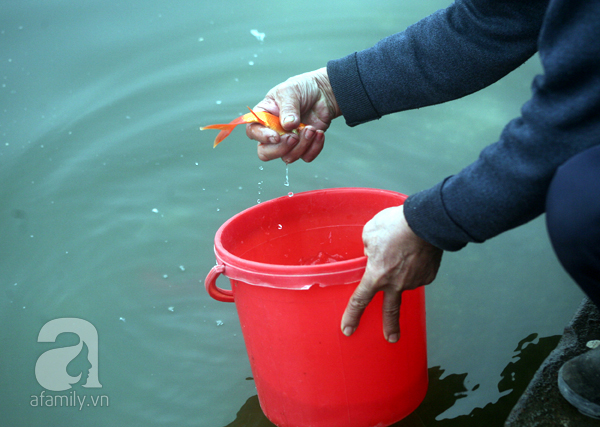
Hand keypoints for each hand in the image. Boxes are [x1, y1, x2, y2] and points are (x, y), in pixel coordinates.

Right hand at [246, 67, 340, 162]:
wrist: (324, 92)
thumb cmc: (302, 88)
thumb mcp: (290, 91)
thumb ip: (287, 108)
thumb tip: (287, 125)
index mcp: (264, 117)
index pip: (253, 132)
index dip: (262, 137)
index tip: (276, 136)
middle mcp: (274, 132)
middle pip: (266, 153)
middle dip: (281, 148)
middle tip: (295, 137)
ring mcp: (289, 141)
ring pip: (288, 157)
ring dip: (302, 145)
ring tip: (311, 129)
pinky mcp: (304, 146)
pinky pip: (306, 157)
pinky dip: (314, 147)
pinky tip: (319, 133)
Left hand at [340, 205, 442, 342]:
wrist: (427, 221)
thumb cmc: (394, 225)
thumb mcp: (369, 234)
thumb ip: (368, 249)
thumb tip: (372, 255)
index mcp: (377, 275)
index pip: (360, 300)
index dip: (352, 316)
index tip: (348, 329)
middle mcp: (396, 283)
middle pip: (390, 310)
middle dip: (390, 326)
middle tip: (391, 338)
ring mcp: (414, 281)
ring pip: (404, 281)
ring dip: (403, 272)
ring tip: (403, 251)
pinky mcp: (429, 275)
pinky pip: (417, 273)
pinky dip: (414, 266)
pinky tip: (415, 253)